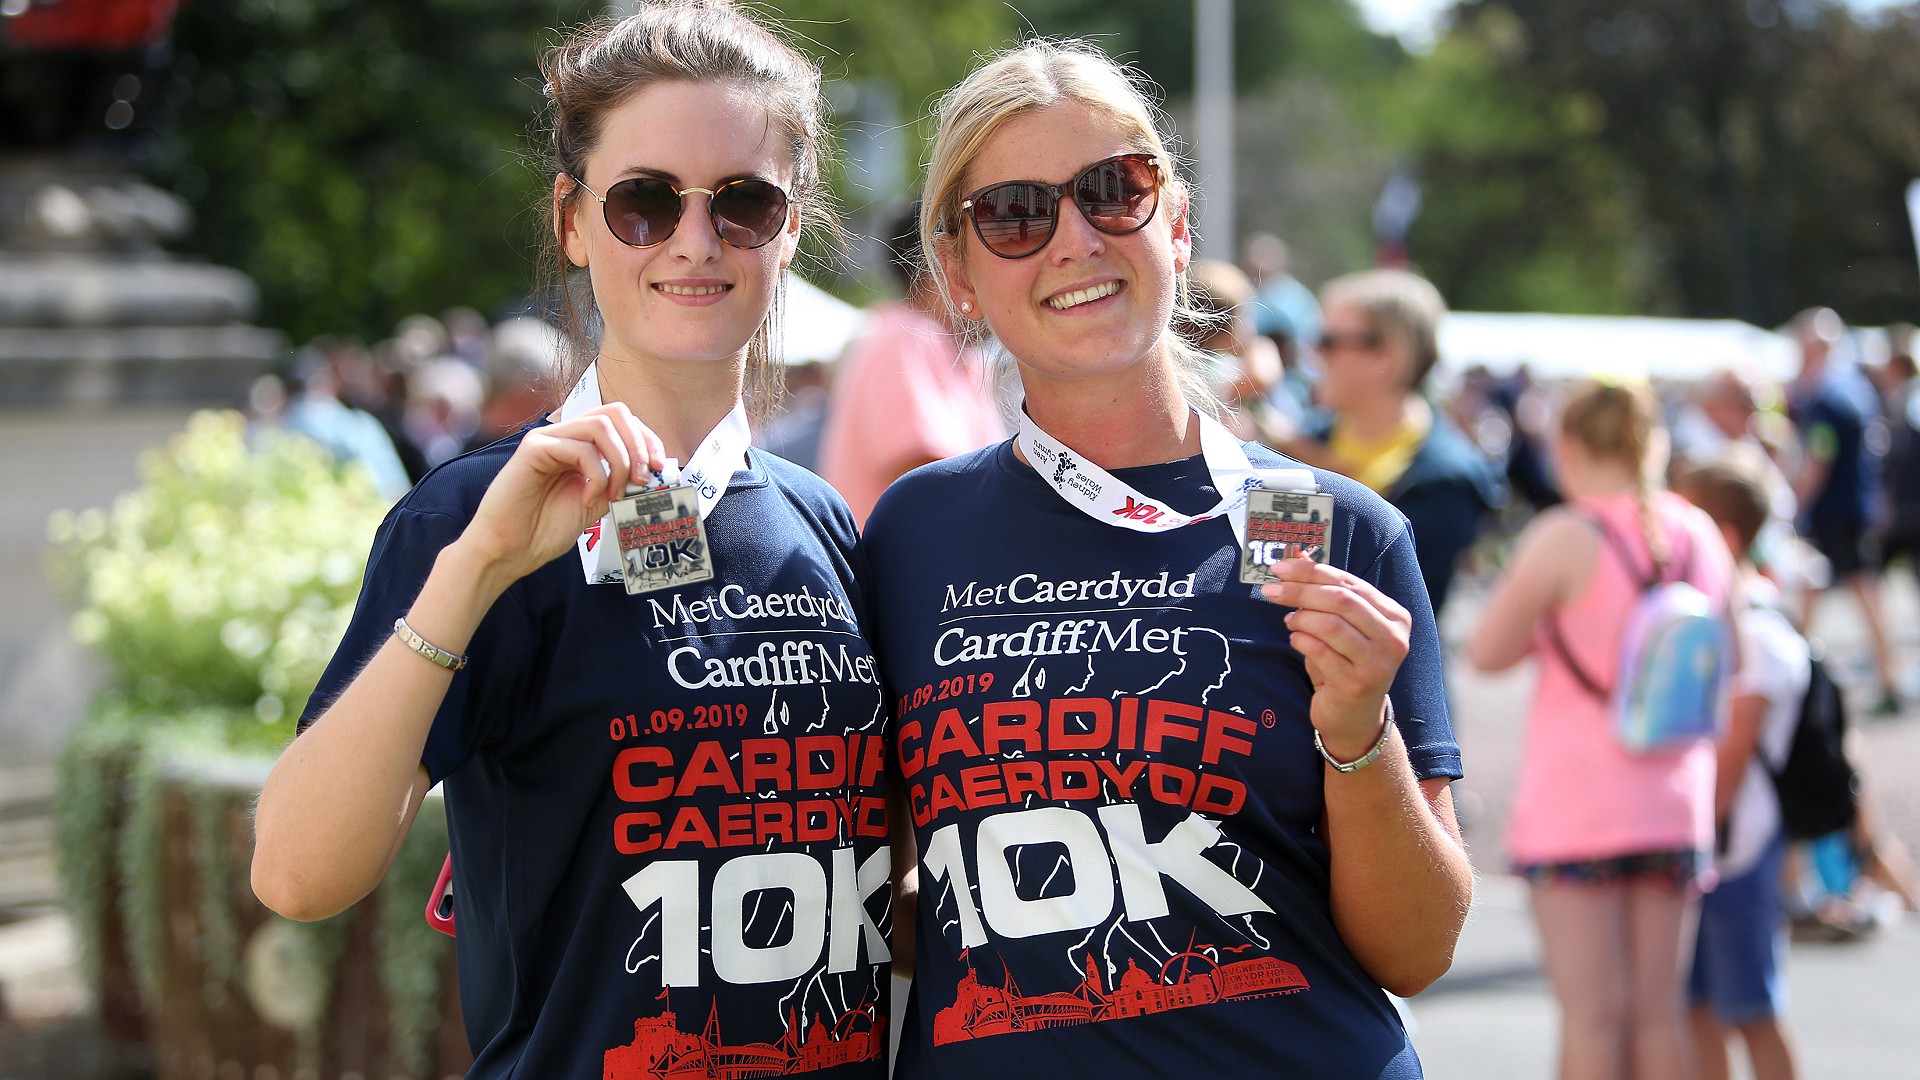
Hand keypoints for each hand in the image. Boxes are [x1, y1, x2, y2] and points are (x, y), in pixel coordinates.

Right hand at [455, 403, 667, 586]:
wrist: (509, 551)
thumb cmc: (544, 530)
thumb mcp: (597, 503)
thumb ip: (620, 483)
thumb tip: (654, 472)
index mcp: (581, 445)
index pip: (622, 422)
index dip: (647, 440)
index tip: (658, 469)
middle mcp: (565, 435)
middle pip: (615, 412)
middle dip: (639, 444)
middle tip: (642, 479)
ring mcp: (548, 438)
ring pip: (601, 426)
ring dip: (620, 460)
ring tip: (615, 493)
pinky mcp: (534, 448)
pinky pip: (580, 448)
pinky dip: (595, 475)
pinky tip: (586, 499)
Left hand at [1258, 558, 1409, 758]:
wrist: (1353, 718)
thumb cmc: (1343, 663)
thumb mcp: (1338, 625)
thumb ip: (1323, 591)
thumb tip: (1297, 553)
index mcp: (1394, 616)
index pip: (1349, 583)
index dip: (1312, 572)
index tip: (1279, 568)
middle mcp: (1394, 637)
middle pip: (1341, 600)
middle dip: (1300, 591)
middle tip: (1271, 591)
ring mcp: (1379, 662)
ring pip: (1331, 624)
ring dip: (1301, 618)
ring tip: (1289, 622)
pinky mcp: (1358, 684)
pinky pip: (1320, 651)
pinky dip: (1301, 641)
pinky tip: (1296, 641)